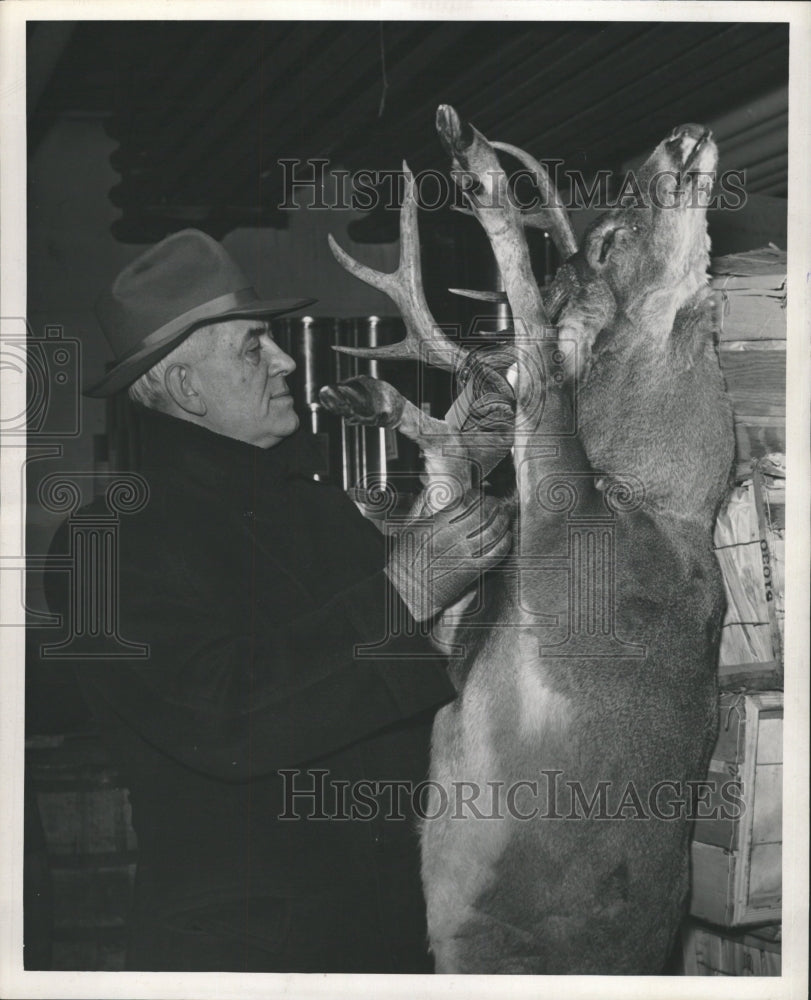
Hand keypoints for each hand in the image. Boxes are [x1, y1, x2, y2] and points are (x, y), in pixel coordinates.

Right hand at [385, 491, 511, 620]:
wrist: (406, 589)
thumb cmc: (405, 559)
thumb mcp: (409, 527)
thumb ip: (422, 506)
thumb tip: (432, 490)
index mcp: (436, 525)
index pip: (465, 503)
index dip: (476, 496)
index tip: (478, 494)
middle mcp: (452, 538)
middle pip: (483, 515)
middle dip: (493, 505)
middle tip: (495, 502)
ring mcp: (463, 555)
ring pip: (492, 532)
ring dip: (502, 521)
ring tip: (503, 516)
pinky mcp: (471, 571)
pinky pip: (495, 554)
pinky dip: (504, 543)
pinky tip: (505, 537)